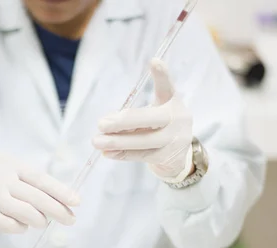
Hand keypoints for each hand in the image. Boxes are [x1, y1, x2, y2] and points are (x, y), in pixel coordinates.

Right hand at [0, 153, 79, 232]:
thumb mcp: (8, 170)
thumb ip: (31, 181)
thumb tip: (62, 200)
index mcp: (10, 164)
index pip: (41, 179)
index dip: (61, 191)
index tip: (76, 202)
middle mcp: (0, 179)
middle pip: (38, 198)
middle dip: (58, 211)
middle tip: (71, 220)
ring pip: (28, 214)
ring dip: (40, 220)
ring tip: (42, 221)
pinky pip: (14, 226)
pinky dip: (22, 227)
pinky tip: (21, 223)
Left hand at [93, 58, 193, 181]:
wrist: (179, 155)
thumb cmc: (161, 127)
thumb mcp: (156, 111)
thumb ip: (135, 114)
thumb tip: (107, 122)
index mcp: (173, 103)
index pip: (167, 88)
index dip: (162, 75)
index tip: (154, 61)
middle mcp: (177, 119)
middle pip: (149, 119)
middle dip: (123, 122)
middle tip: (101, 124)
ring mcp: (174, 140)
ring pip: (143, 141)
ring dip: (118, 142)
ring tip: (97, 141)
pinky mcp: (166, 157)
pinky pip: (141, 156)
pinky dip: (123, 154)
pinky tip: (107, 152)